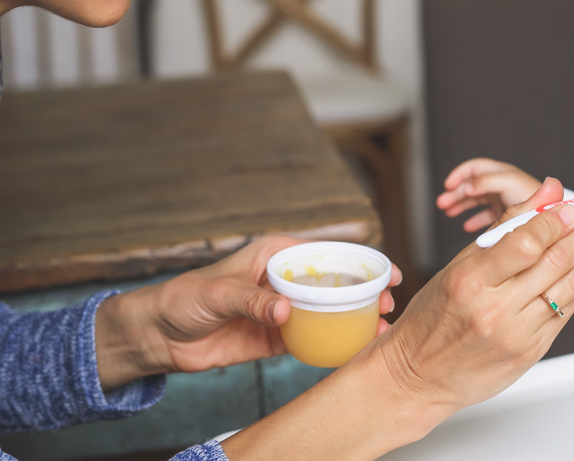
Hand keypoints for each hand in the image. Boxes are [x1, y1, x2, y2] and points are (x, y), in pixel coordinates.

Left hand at [95, 235, 401, 389]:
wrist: (158, 337)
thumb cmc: (184, 299)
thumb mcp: (219, 294)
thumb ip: (254, 300)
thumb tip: (285, 310)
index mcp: (275, 254)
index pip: (327, 253)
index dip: (360, 261)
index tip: (386, 272)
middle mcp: (284, 279)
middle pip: (335, 282)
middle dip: (366, 291)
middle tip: (388, 304)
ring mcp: (282, 308)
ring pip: (328, 310)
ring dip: (355, 318)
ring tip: (380, 327)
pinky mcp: (275, 337)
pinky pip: (310, 337)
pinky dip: (332, 341)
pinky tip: (353, 346)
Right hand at [383, 177, 573, 412]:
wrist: (420, 376)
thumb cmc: (433, 318)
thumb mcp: (458, 266)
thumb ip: (506, 228)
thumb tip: (545, 193)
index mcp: (471, 281)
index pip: (526, 243)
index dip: (555, 220)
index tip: (569, 207)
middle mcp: (496, 309)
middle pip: (556, 261)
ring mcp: (517, 334)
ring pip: (570, 287)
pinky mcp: (532, 351)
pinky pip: (567, 311)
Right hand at [437, 157, 542, 231]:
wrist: (554, 216)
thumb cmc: (535, 198)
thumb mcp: (509, 186)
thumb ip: (489, 183)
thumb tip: (468, 186)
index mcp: (502, 174)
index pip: (475, 168)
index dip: (460, 175)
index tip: (448, 186)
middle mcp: (502, 184)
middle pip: (472, 184)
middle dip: (456, 192)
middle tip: (442, 203)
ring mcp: (503, 199)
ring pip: (476, 199)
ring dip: (461, 204)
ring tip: (448, 212)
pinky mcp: (507, 213)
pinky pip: (486, 214)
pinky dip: (475, 218)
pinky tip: (466, 226)